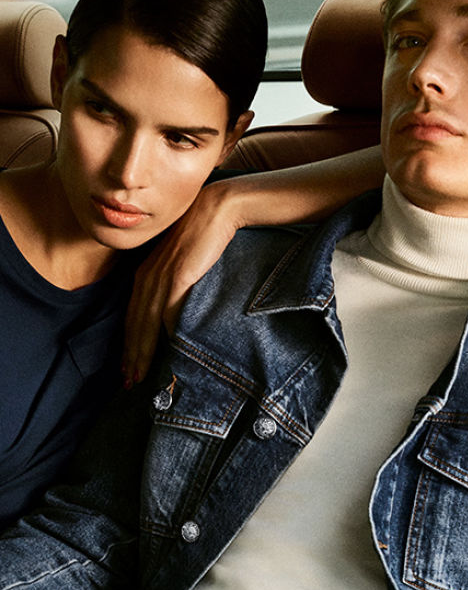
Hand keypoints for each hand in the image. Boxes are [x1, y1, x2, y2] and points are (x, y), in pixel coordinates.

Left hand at [122, 181, 242, 385]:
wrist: (216, 209)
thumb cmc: (203, 233)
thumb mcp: (182, 262)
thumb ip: (176, 284)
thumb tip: (176, 313)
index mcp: (146, 273)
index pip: (132, 315)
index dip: (130, 343)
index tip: (128, 365)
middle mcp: (147, 277)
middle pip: (135, 324)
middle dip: (131, 354)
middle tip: (129, 380)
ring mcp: (161, 277)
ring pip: (146, 323)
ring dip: (142, 352)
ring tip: (139, 375)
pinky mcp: (178, 276)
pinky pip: (168, 311)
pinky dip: (165, 334)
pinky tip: (166, 352)